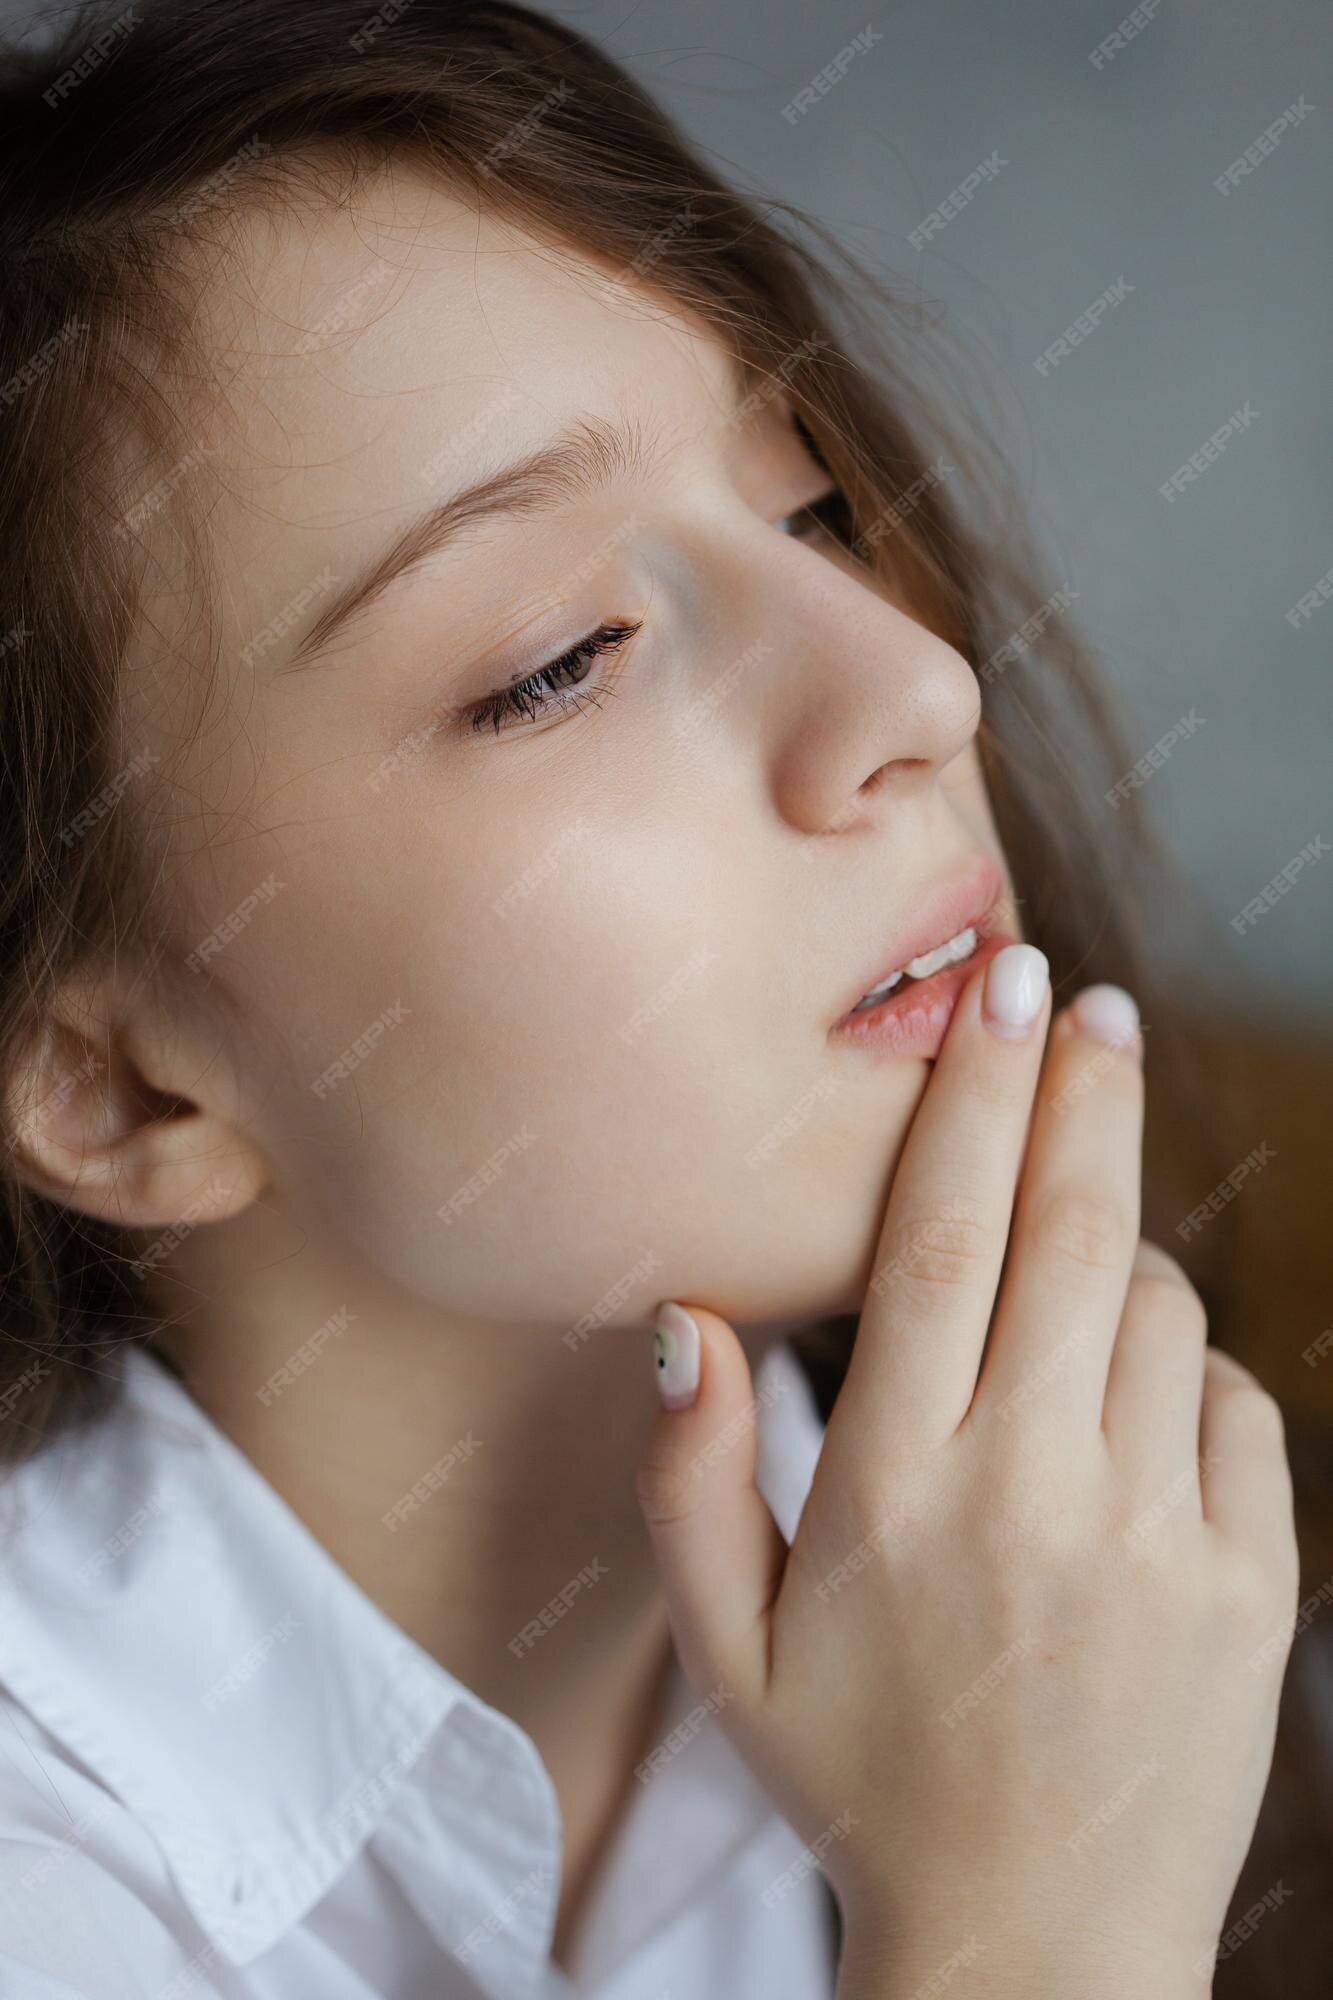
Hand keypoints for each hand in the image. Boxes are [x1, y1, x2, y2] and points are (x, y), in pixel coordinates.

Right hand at [636, 947, 1299, 1995]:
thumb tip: (684, 1318)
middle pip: (1070, 1235)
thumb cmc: (860, 1782)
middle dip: (1082, 1093)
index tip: (999, 993)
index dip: (970, 1100)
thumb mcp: (725, 1651)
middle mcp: (1032, 1496)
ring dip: (1127, 1251)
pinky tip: (1139, 1397)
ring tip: (1080, 1264)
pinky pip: (1237, 1410)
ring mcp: (1157, 1542)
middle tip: (1089, 1002)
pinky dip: (1193, 1371)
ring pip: (1163, 1312)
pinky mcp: (1249, 1588)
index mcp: (894, 1494)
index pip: (938, 1244)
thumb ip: (685, 1480)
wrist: (1036, 1952)